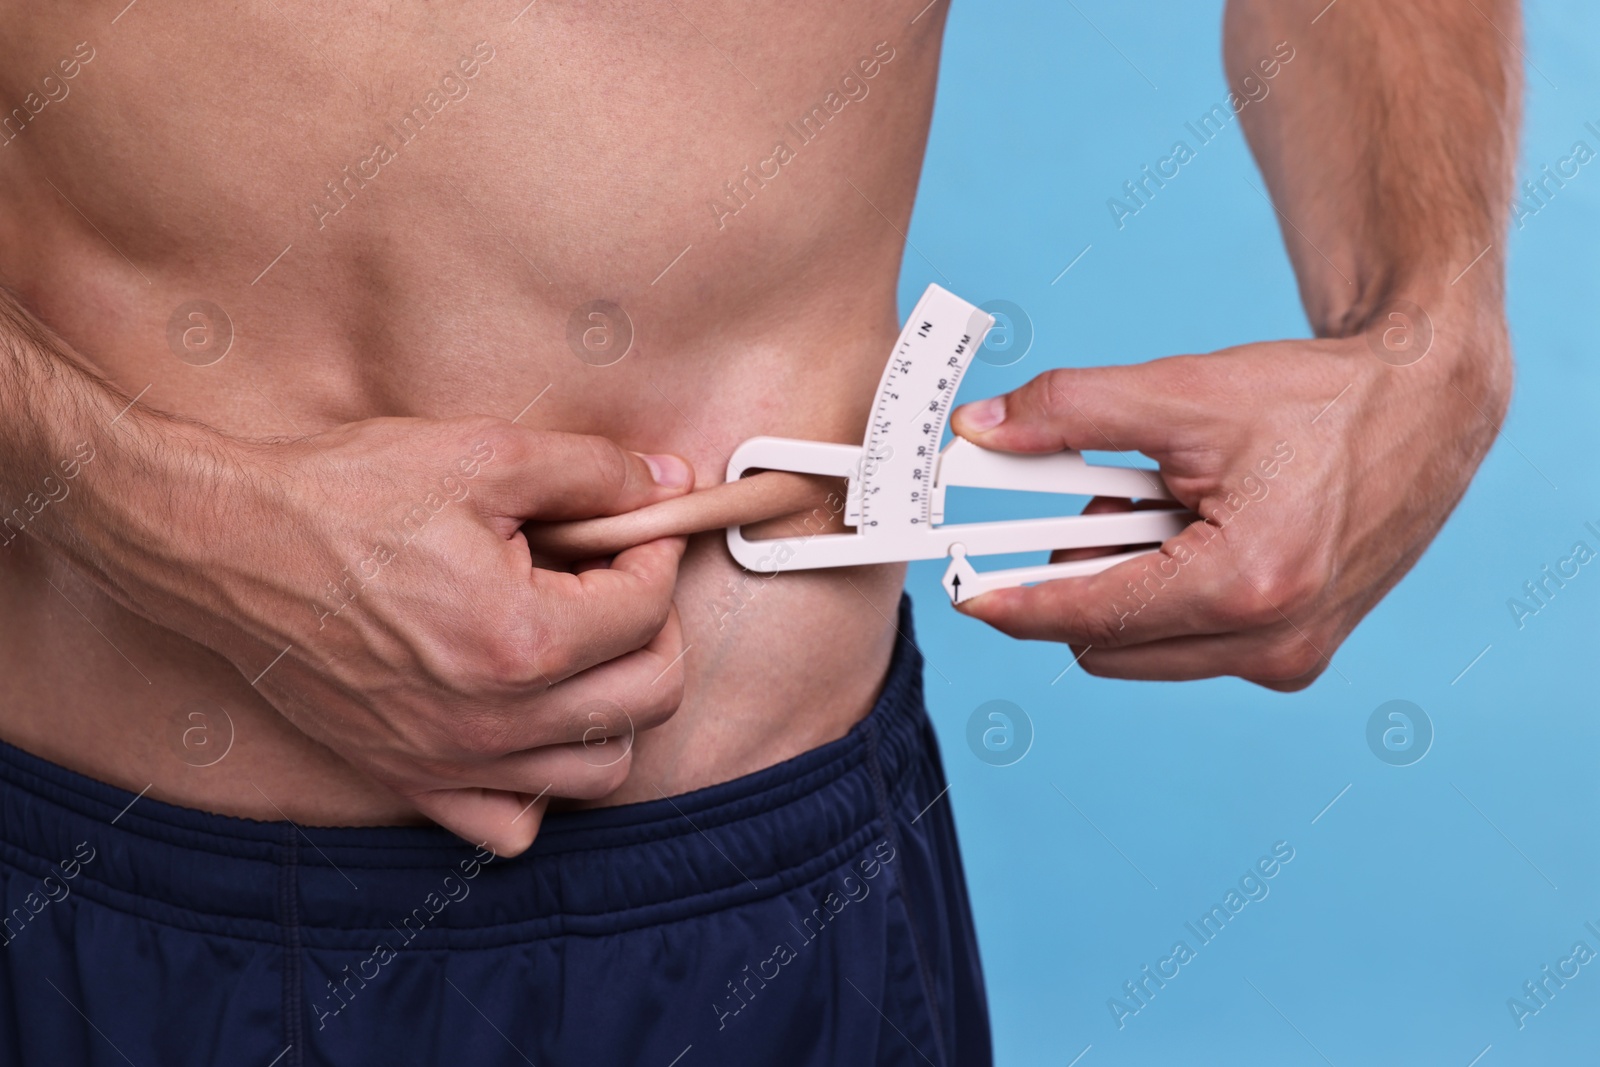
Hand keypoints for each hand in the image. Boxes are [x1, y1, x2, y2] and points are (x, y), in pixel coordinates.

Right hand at [106, 415, 693, 853]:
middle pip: (649, 695)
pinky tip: (527, 721)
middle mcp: (494, 720)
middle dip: (654, 627)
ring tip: (582, 647)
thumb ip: (594, 471)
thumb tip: (670, 481)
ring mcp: (452, 761)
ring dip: (614, 706)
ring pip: (600, 769)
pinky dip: (541, 783)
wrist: (225, 543)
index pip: (649, 608)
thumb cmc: (345, 494)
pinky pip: (512, 824)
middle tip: (618, 580)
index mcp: (521, 639)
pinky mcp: (411, 779)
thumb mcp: (483, 454)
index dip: (656, 550)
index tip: (636, 524)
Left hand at [948, 296, 1510, 689]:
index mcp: (1246, 582)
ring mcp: (1288, 660)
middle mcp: (1271, 642)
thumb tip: (976, 431)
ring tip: (1171, 506)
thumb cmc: (1313, 400)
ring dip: (1127, 584)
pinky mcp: (1296, 659)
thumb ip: (1069, 413)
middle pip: (1105, 643)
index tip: (963, 595)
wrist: (1423, 412)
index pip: (1091, 616)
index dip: (1016, 602)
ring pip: (1142, 649)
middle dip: (1084, 573)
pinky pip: (1186, 646)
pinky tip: (1202, 532)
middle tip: (1111, 497)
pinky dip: (1167, 595)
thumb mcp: (1183, 391)